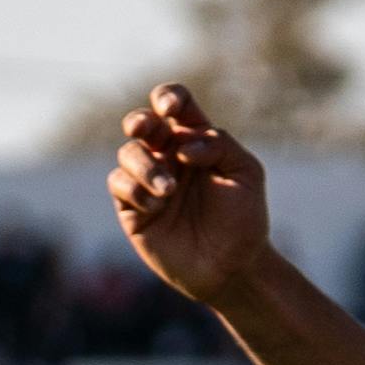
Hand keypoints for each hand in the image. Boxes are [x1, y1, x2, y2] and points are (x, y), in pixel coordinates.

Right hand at [109, 83, 273, 304]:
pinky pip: (119, 184)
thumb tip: (181, 146)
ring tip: (168, 190)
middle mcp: (168, 156)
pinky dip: (136, 189)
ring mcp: (148, 181)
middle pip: (143, 122)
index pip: (177, 105)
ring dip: (145, 166)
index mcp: (195, 140)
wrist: (232, 267)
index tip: (172, 109)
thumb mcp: (245, 173)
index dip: (168, 98)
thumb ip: (218, 145)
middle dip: (140, 120)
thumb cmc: (243, 218)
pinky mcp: (132, 208)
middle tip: (146, 129)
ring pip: (128, 152)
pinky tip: (157, 206)